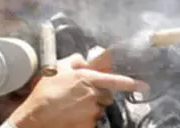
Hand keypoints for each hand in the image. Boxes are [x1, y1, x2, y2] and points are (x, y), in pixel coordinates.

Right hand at [7, 54, 147, 127]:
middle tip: (79, 96)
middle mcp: (94, 95)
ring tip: (71, 107)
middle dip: (97, 96)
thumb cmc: (44, 92)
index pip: (117, 80)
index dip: (132, 83)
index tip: (144, 86)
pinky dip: (83, 120)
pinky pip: (91, 122)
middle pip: (105, 96)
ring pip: (97, 110)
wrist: (35, 118)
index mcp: (89, 79)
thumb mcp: (58, 68)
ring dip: (89, 108)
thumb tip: (83, 59)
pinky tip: (71, 117)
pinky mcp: (88, 126)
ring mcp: (91, 112)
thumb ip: (75, 61)